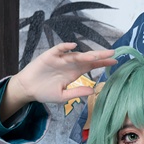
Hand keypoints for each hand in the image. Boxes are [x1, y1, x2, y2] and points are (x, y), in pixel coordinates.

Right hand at [1, 43, 116, 119]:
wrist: (28, 89)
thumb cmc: (45, 92)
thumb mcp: (63, 96)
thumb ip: (77, 93)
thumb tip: (93, 92)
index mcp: (74, 73)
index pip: (92, 66)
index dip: (103, 63)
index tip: (115, 61)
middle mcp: (69, 64)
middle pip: (87, 58)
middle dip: (99, 56)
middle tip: (112, 52)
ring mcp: (60, 59)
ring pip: (75, 54)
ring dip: (86, 54)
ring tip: (97, 55)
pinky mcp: (49, 56)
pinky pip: (58, 49)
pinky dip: (65, 47)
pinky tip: (73, 46)